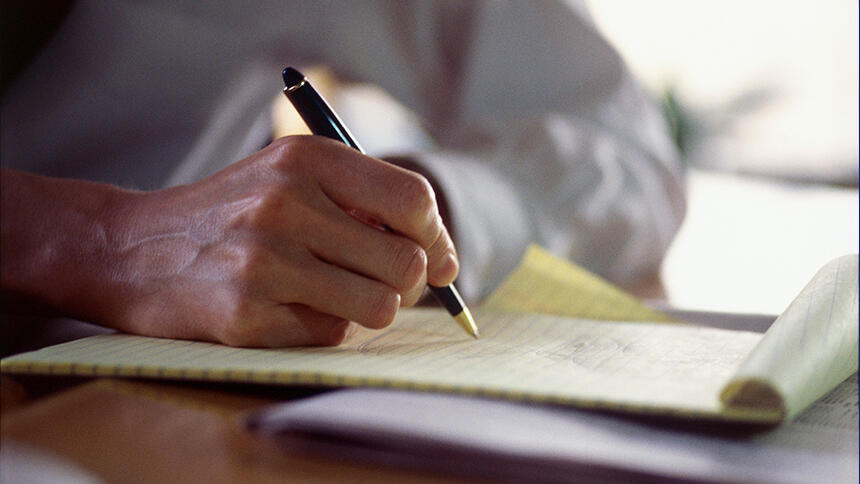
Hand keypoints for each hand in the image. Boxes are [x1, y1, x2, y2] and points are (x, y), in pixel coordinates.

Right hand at [0, 137, 458, 346]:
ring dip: (369, 308)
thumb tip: (441, 256)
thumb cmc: (230, 213)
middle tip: (386, 282)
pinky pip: (332, 335)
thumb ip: (361, 199)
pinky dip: (322, 326)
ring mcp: (264, 261)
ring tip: (334, 293)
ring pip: (381, 306)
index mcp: (305, 159)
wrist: (132, 249)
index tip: (440, 260)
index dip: (438, 236)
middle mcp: (286, 203)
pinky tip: (285, 307)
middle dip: (408, 282)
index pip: (413, 199)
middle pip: (407, 262)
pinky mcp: (246, 315)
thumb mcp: (288, 176)